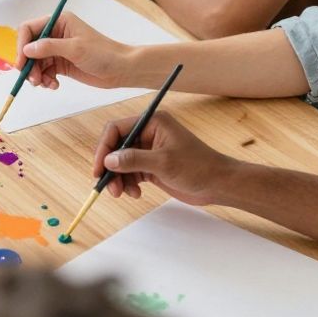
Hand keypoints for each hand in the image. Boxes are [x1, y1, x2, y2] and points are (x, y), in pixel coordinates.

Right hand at [16, 12, 129, 89]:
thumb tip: (27, 49)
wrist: (121, 69)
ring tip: (45, 84)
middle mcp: (55, 34)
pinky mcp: (61, 64)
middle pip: (29, 48)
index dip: (21, 45)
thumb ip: (49, 47)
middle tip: (33, 80)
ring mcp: (57, 50)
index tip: (21, 63)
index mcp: (58, 22)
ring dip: (36, 75)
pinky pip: (44, 71)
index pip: (29, 29)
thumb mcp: (75, 48)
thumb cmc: (104, 53)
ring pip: (35, 62)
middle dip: (29, 64)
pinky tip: (54, 85)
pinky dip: (45, 80)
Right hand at [92, 112, 237, 205]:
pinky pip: (130, 173)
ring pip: (121, 162)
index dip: (104, 148)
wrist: (218, 184)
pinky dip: (128, 184)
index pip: (117, 129)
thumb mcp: (163, 163)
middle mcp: (148, 134)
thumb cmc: (198, 167)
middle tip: (108, 187)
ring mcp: (149, 150)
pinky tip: (135, 194)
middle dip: (110, 167)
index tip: (99, 168)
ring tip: (123, 194)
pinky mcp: (151, 166)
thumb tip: (108, 160)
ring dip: (118, 179)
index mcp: (152, 123)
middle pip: (116, 147)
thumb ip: (133, 160)